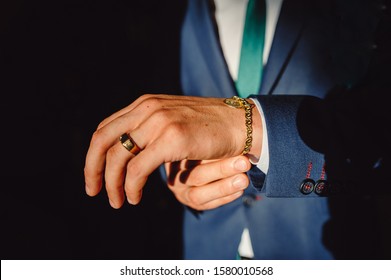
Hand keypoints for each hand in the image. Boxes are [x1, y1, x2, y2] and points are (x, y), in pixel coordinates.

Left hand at [84, 94, 261, 207]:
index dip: (94, 153)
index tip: (95, 174)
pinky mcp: (172, 138)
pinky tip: (134, 197)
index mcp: (145, 104)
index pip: (106, 127)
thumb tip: (130, 149)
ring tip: (117, 201)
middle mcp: (147, 108)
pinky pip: (138, 168)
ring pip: (118, 156)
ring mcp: (160, 121)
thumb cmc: (208, 127)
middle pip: (102, 139)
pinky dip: (131, 186)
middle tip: (93, 190)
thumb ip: (150, 128)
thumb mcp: (172, 120)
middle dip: (92, 168)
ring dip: (112, 183)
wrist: (240, 123)